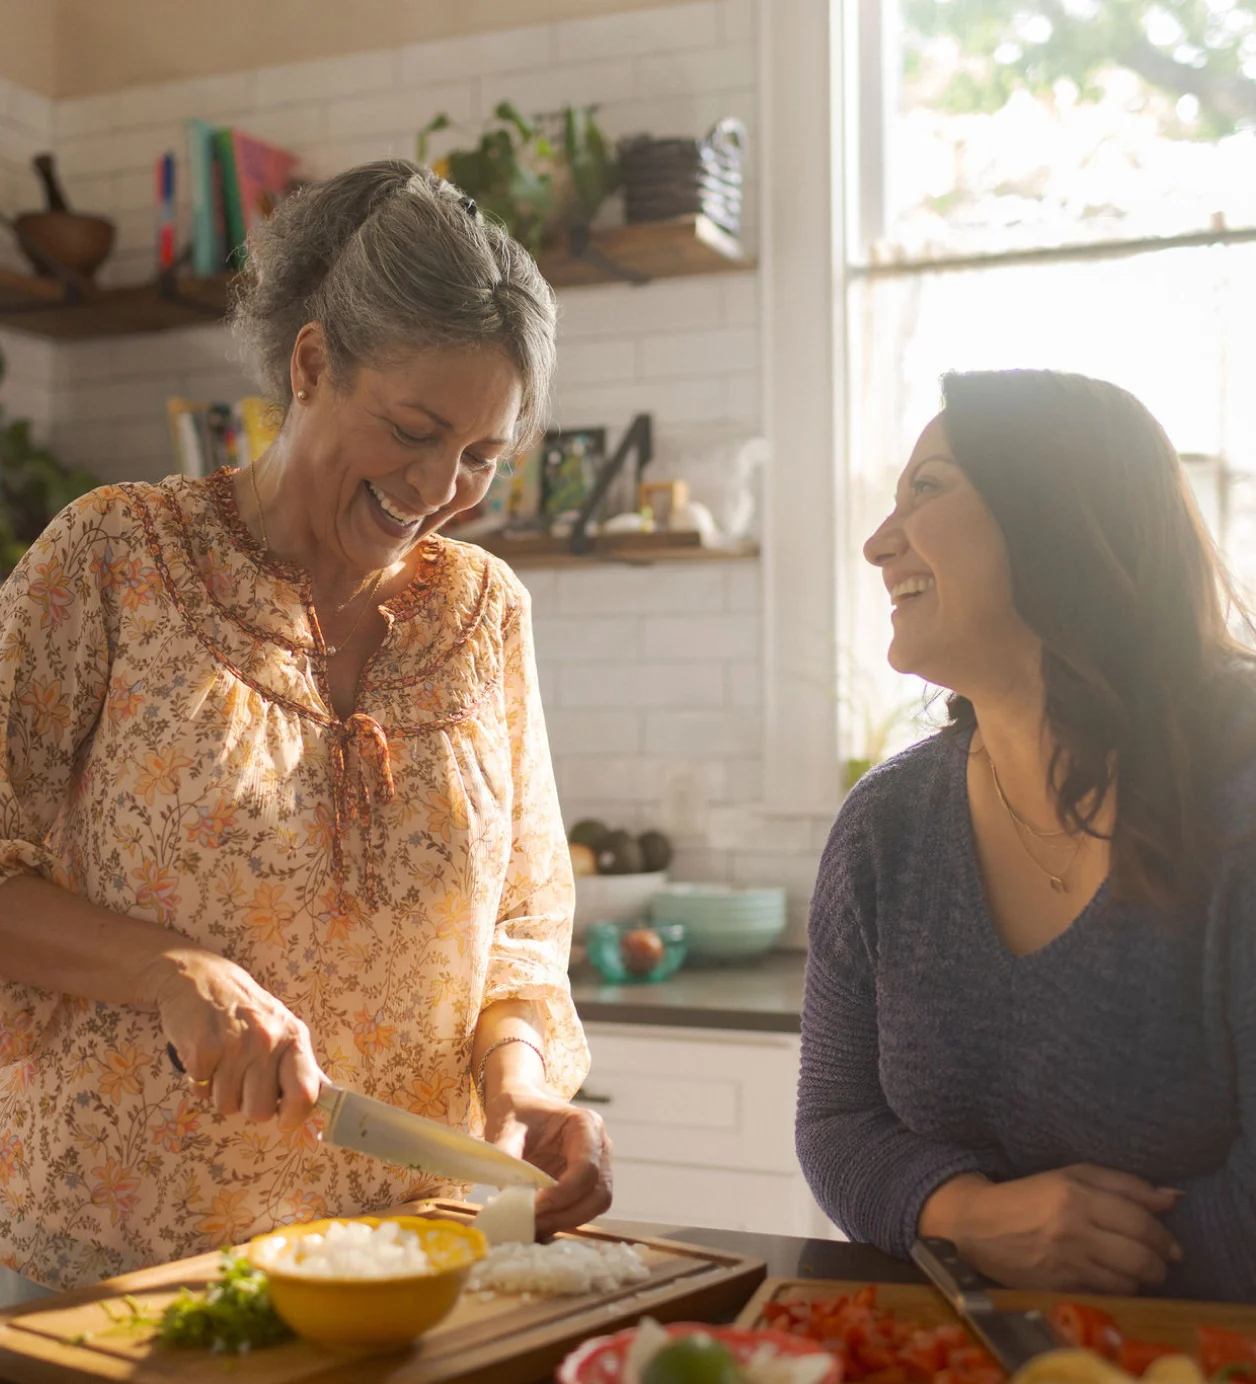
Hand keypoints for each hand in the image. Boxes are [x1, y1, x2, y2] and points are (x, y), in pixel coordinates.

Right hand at [145, 947, 323, 1129]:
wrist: (198, 978)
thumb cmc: (245, 1009)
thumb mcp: (282, 1027)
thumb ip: (300, 1064)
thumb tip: (328, 1097)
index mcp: (294, 1037)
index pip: (305, 1094)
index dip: (293, 1116)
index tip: (283, 1116)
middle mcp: (268, 1040)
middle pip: (259, 1111)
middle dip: (247, 1102)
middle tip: (242, 1076)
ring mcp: (234, 1044)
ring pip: (226, 1106)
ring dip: (220, 1090)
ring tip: (222, 1060)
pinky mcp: (203, 1049)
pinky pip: (200, 1092)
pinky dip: (198, 1080)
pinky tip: (204, 1055)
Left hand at [483, 1082, 612, 1235]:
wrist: (521, 1109)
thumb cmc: (519, 1112)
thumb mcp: (508, 1127)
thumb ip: (507, 1154)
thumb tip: (504, 1190)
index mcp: (586, 1125)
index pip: (587, 1167)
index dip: (563, 1193)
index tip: (534, 1206)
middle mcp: (600, 1147)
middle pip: (598, 1193)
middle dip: (566, 1214)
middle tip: (533, 1223)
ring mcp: (598, 1167)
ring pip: (594, 1206)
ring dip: (565, 1221)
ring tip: (533, 1226)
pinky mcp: (586, 1186)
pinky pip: (582, 1209)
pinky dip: (562, 1220)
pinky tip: (538, 1223)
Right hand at [922, 1167, 1182, 1293]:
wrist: (978, 1224)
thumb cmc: (1030, 1195)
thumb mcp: (1071, 1176)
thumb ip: (1123, 1184)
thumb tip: (1173, 1197)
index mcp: (1076, 1194)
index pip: (1138, 1219)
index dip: (1164, 1235)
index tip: (1172, 1245)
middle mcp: (1073, 1228)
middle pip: (1139, 1254)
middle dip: (1162, 1262)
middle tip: (1165, 1262)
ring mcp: (1066, 1260)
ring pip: (1127, 1279)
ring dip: (1145, 1279)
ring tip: (1144, 1273)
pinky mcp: (1059, 1285)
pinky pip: (1106, 1293)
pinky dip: (1121, 1290)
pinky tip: (1119, 1282)